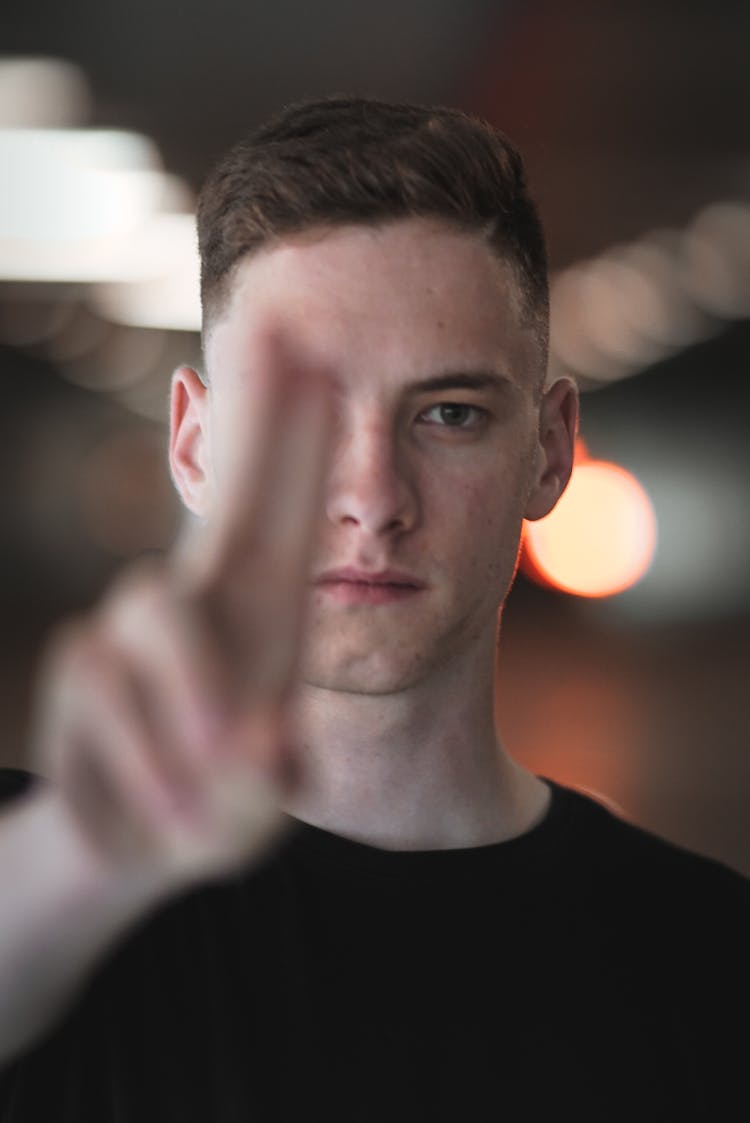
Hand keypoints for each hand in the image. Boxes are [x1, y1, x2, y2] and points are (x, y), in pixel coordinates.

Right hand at [31, 334, 333, 889]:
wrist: (140, 845)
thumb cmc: (223, 799)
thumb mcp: (261, 782)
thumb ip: (271, 764)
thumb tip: (261, 750)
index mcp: (264, 618)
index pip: (288, 514)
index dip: (302, 441)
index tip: (319, 359)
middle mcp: (201, 600)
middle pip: (225, 489)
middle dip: (255, 412)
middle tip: (276, 322)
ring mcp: (133, 626)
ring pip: (156, 612)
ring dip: (194, 699)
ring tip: (225, 770)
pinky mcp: (80, 664)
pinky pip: (102, 686)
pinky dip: (142, 755)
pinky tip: (161, 801)